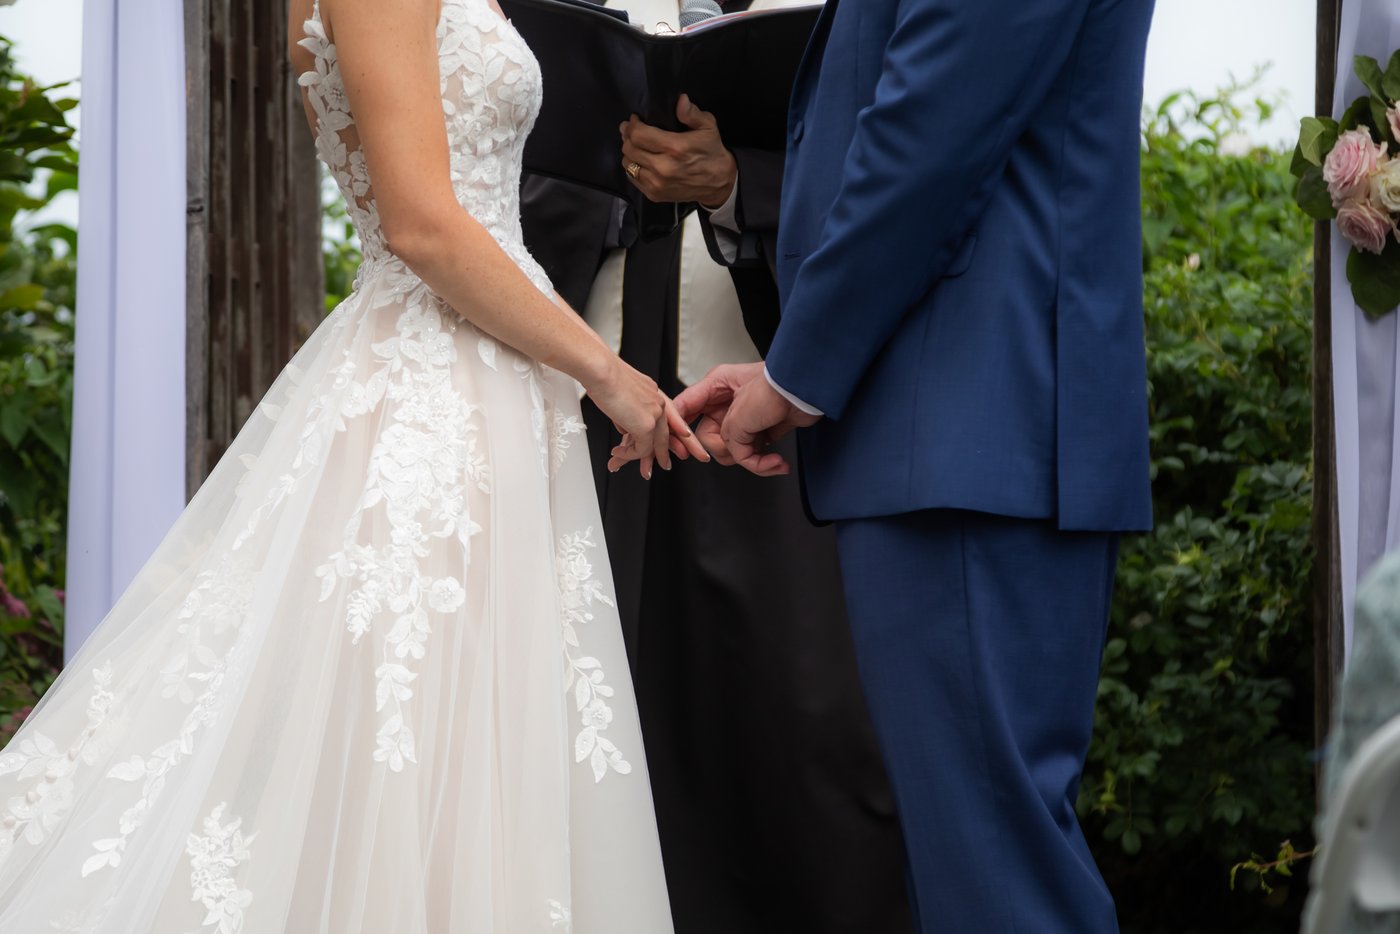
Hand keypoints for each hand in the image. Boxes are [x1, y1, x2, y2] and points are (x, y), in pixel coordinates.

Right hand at [585, 357, 708, 478]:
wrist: (601, 371)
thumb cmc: (605, 376)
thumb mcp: (623, 394)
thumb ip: (629, 411)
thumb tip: (625, 426)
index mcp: (654, 393)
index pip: (673, 414)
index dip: (679, 430)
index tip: (686, 439)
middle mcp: (658, 403)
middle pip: (669, 433)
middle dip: (668, 452)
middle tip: (667, 464)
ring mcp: (654, 415)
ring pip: (654, 444)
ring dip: (647, 459)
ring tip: (646, 471)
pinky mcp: (645, 426)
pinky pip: (640, 448)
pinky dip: (629, 455)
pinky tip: (619, 454)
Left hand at [620, 95, 736, 207]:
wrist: (719, 183)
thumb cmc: (712, 152)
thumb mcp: (708, 127)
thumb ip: (692, 113)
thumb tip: (681, 100)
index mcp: (675, 148)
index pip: (638, 135)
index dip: (632, 125)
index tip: (635, 120)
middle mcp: (663, 168)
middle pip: (630, 148)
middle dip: (627, 136)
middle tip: (631, 130)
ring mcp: (657, 184)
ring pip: (627, 164)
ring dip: (629, 152)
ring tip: (635, 145)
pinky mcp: (654, 194)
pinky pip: (632, 178)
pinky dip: (632, 167)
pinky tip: (640, 160)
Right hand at [669, 363, 818, 477]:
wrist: (807, 392)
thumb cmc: (776, 388)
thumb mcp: (739, 414)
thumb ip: (727, 438)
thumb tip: (732, 453)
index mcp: (714, 388)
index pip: (684, 408)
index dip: (678, 431)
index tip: (681, 450)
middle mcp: (725, 403)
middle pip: (707, 438)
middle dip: (726, 450)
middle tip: (738, 449)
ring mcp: (743, 419)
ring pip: (729, 452)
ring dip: (750, 459)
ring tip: (767, 455)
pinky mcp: (760, 433)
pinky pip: (752, 457)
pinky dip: (765, 464)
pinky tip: (778, 463)